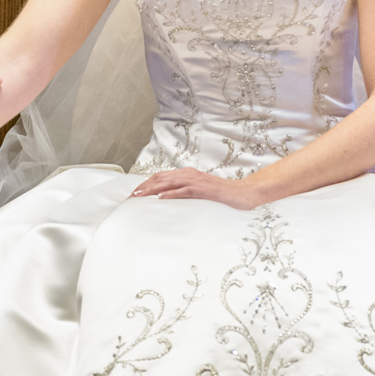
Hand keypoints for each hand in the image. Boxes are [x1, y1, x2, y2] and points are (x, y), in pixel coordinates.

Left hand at [129, 168, 264, 210]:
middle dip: (143, 187)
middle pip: (160, 178)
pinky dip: (172, 193)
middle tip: (130, 197)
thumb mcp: (199, 193)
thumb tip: (167, 201)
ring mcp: (197, 181)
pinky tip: (161, 198)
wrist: (244, 193)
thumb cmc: (221, 195)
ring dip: (152, 189)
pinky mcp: (205, 189)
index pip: (160, 177)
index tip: (133, 194)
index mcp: (186, 174)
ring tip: (139, 196)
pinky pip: (185, 190)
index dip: (145, 184)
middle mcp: (189, 174)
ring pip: (169, 182)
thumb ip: (185, 193)